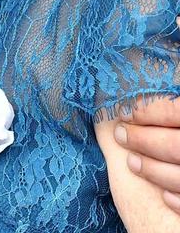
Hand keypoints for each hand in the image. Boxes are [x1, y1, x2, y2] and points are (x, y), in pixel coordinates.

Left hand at [113, 93, 179, 214]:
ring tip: (132, 162)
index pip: (174, 112)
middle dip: (142, 140)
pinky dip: (176, 198)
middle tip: (120, 135)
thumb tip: (141, 96)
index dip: (147, 111)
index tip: (123, 112)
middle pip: (175, 146)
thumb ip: (169, 108)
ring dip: (151, 169)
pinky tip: (163, 195)